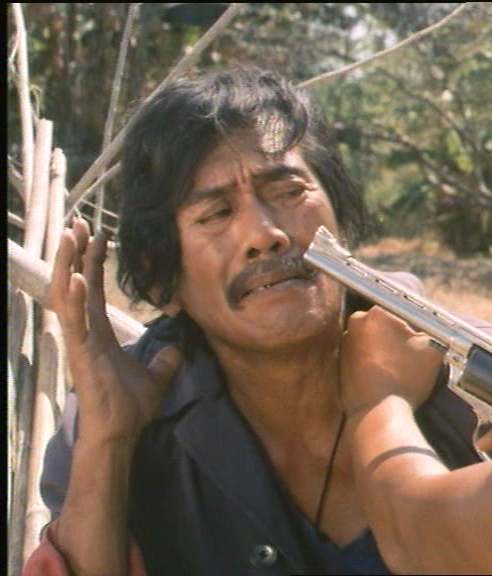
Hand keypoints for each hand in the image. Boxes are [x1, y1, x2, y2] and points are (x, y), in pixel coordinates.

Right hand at [48, 219, 182, 444]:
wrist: (120, 432)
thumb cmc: (130, 407)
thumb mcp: (156, 376)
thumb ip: (167, 359)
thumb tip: (183, 347)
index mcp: (100, 333)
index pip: (93, 289)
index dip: (92, 263)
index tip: (97, 236)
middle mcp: (86, 331)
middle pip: (77, 283)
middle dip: (77, 253)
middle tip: (78, 222)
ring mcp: (81, 341)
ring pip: (68, 295)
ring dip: (69, 265)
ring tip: (72, 236)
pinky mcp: (80, 353)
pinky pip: (74, 322)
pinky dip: (74, 300)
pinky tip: (75, 278)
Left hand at [340, 306, 444, 415]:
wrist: (378, 414)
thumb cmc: (405, 380)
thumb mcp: (434, 349)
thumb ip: (435, 331)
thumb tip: (434, 329)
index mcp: (376, 314)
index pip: (404, 310)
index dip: (418, 324)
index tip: (424, 338)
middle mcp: (355, 323)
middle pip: (388, 324)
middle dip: (401, 336)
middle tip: (413, 354)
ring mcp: (345, 343)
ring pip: (376, 340)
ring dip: (388, 350)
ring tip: (400, 369)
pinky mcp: (340, 363)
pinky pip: (365, 356)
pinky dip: (377, 363)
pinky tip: (388, 377)